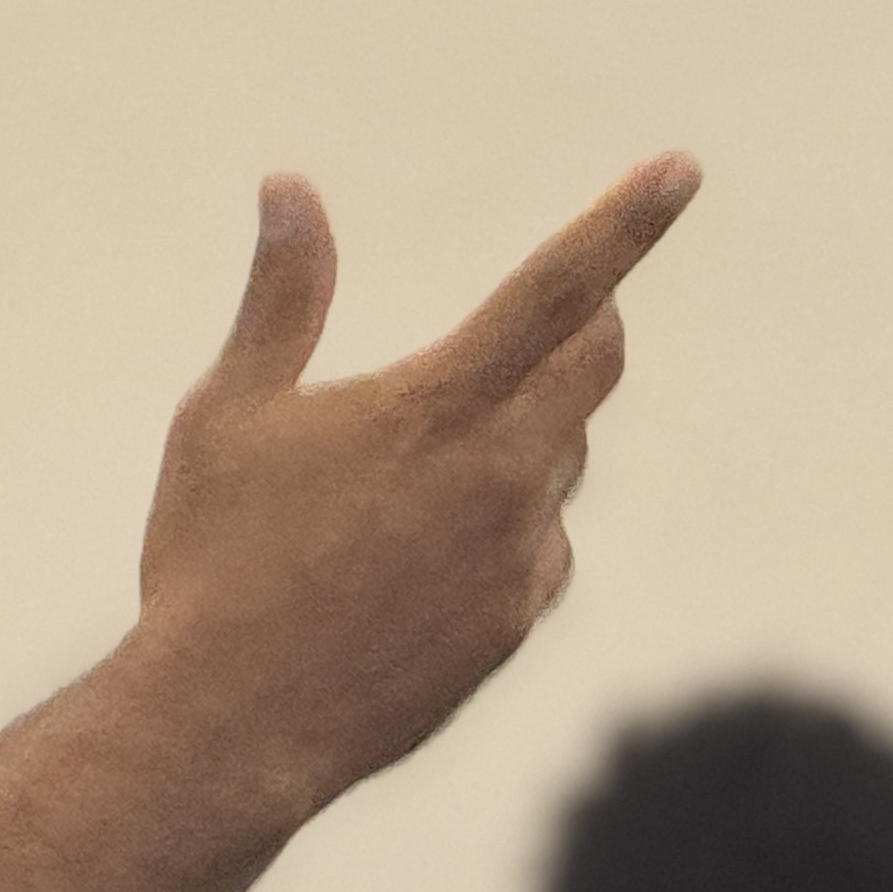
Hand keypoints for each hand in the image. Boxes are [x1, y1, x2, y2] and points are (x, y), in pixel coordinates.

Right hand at [133, 156, 700, 821]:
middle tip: (546, 316)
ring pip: (559, 459)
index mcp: (435, 406)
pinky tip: (411, 563)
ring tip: (405, 477)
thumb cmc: (212, 557)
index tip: (680, 169)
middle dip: (584, 325)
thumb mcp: (229, 412)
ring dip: (519, 436)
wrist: (229, 723)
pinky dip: (501, 529)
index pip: (559, 288)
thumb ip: (280, 297)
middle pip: (595, 365)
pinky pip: (539, 548)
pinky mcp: (516, 622)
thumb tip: (290, 189)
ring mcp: (519, 555)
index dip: (625, 222)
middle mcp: (500, 473)